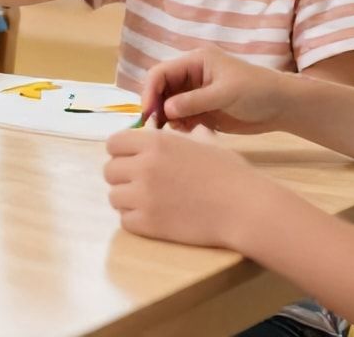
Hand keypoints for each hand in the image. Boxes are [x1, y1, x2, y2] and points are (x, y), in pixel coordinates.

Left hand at [104, 127, 277, 248]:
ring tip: (149, 202)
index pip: (113, 143)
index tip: (133, 160)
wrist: (244, 208)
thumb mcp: (207, 143)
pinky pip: (124, 220)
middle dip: (123, 176)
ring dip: (128, 199)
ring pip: (113, 196)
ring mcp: (143, 196)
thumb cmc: (231, 174)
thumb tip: (189, 130)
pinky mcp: (147, 223)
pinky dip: (136, 220)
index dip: (122, 152)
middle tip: (142, 184)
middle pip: (109, 170)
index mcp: (155, 142)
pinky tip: (155, 217)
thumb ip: (187, 136)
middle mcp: (143, 166)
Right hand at [139, 47, 289, 132]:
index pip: (160, 73)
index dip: (150, 91)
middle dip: (157, 107)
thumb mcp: (225, 93)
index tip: (148, 113)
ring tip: (180, 131)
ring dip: (168, 120)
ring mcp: (195, 95)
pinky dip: (180, 127)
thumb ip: (194, 101)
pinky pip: (181, 119)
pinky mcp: (201, 111)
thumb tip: (165, 109)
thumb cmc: (256, 90)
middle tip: (157, 128)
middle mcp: (191, 77)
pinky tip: (190, 133)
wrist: (282, 107)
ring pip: (168, 107)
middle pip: (160, 90)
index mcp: (195, 62)